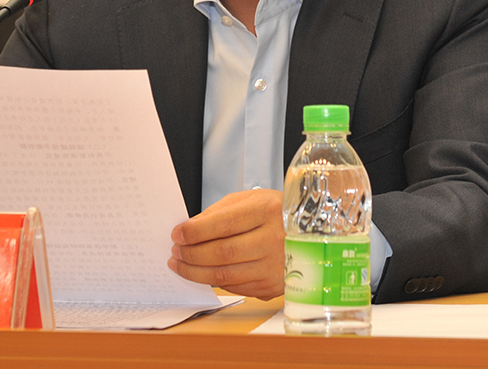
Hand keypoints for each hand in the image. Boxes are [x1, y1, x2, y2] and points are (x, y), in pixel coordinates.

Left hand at [168, 188, 284, 299]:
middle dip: (191, 254)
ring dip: (196, 272)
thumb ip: (218, 212)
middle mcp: (276, 239)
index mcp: (268, 211)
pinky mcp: (273, 286)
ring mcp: (276, 266)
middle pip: (223, 253)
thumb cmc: (275, 213)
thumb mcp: (250, 200)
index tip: (177, 234)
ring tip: (181, 264)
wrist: (312, 234)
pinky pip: (236, 287)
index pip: (224, 224)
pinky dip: (214, 281)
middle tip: (175, 251)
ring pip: (226, 275)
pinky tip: (203, 273)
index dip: (196, 231)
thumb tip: (189, 229)